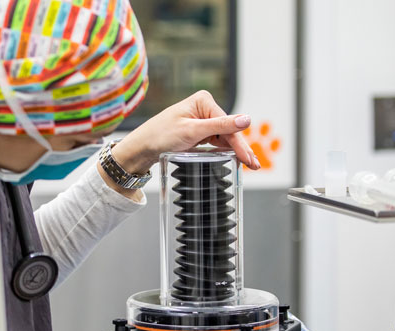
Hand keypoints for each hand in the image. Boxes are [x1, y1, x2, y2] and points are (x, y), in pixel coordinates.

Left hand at [112, 90, 259, 172]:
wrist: (141, 148)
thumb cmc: (160, 135)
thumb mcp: (192, 131)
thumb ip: (220, 126)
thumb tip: (247, 119)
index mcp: (204, 101)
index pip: (229, 125)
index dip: (240, 144)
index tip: (250, 160)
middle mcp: (204, 108)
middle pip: (228, 131)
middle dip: (241, 148)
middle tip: (254, 166)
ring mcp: (200, 120)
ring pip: (223, 137)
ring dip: (235, 151)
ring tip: (248, 165)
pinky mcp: (197, 132)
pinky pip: (215, 141)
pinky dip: (224, 151)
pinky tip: (233, 158)